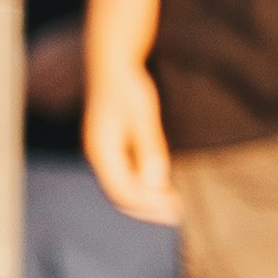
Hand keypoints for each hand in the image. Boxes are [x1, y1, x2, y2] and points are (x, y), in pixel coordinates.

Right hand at [83, 55, 177, 227]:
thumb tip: (155, 184)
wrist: (111, 64)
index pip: (123, 192)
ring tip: (175, 203)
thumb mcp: (143, 116)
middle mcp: (98, 156)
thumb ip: (149, 150)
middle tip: (180, 213)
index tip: (178, 209)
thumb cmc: (128, 87)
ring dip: (146, 199)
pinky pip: (124, 176)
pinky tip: (162, 185)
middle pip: (120, 196)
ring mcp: (102, 153)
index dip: (150, 205)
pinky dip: (143, 186)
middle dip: (148, 208)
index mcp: (101, 151)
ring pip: (122, 188)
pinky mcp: (110, 148)